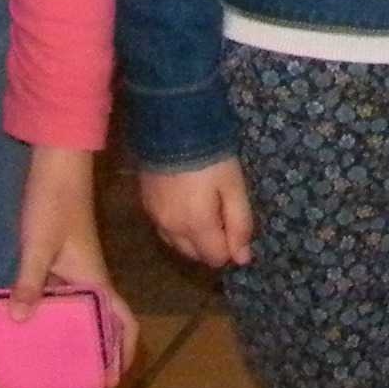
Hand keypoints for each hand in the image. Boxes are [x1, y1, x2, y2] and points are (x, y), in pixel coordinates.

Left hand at [10, 145, 132, 382]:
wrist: (55, 166)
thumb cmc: (55, 202)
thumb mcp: (39, 243)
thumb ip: (30, 281)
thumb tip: (19, 321)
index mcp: (95, 280)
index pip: (122, 321)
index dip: (121, 352)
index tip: (107, 382)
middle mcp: (89, 282)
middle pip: (99, 328)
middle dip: (87, 359)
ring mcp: (73, 275)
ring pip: (77, 319)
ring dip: (66, 344)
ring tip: (38, 370)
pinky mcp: (57, 268)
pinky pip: (58, 305)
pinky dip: (49, 324)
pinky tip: (23, 335)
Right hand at [138, 158, 255, 270]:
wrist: (172, 128)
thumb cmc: (211, 157)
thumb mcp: (234, 186)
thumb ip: (240, 224)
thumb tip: (242, 259)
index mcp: (196, 227)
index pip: (215, 258)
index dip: (231, 247)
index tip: (236, 224)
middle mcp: (171, 230)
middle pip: (196, 255)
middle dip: (212, 244)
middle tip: (223, 213)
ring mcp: (155, 219)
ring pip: (178, 245)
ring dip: (193, 238)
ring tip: (206, 208)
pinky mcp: (145, 206)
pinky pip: (164, 230)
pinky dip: (177, 227)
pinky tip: (186, 206)